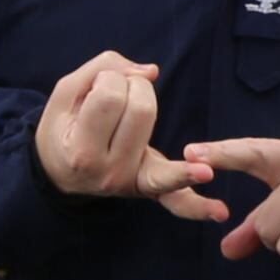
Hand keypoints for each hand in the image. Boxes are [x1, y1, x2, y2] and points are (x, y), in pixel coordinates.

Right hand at [36, 51, 212, 203]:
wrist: (60, 174)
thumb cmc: (64, 128)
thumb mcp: (66, 94)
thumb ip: (102, 68)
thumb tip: (150, 71)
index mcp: (81, 150)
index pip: (110, 96)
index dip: (109, 78)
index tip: (99, 85)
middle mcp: (108, 173)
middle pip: (142, 109)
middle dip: (134, 86)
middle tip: (118, 95)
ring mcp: (132, 184)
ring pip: (162, 135)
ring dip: (153, 108)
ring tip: (138, 106)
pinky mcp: (151, 189)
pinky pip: (175, 200)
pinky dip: (197, 207)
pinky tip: (220, 211)